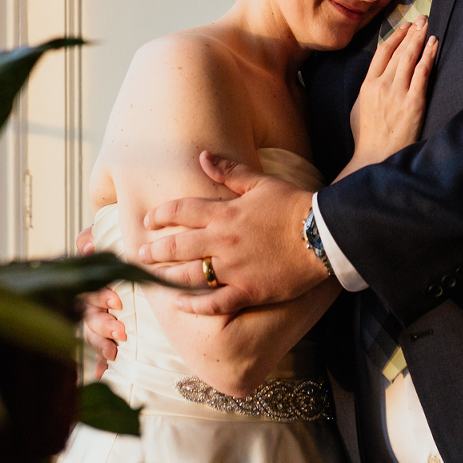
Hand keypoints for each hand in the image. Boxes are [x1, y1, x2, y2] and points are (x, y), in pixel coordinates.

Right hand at [75, 223, 122, 377]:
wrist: (103, 256)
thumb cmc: (97, 249)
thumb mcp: (94, 239)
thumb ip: (88, 241)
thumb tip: (87, 246)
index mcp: (84, 281)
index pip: (90, 290)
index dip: (102, 296)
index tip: (117, 302)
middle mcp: (83, 303)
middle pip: (90, 315)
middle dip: (105, 324)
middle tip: (121, 332)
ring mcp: (89, 320)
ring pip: (91, 334)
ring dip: (102, 344)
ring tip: (114, 352)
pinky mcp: (98, 333)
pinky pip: (94, 350)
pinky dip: (97, 362)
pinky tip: (100, 373)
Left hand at [136, 151, 323, 314]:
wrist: (323, 234)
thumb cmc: (294, 205)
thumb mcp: (260, 183)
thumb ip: (229, 173)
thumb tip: (203, 156)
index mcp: (225, 213)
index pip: (182, 211)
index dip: (161, 214)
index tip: (147, 220)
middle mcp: (223, 241)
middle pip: (178, 245)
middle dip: (154, 250)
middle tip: (138, 255)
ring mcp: (234, 268)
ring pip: (190, 275)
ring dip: (166, 277)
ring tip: (150, 279)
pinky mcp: (248, 290)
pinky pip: (215, 303)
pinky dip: (195, 306)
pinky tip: (180, 306)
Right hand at [342, 17, 437, 178]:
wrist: (375, 158)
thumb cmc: (366, 137)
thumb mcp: (358, 108)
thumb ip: (367, 89)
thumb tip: (376, 75)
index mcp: (367, 85)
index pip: (382, 52)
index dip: (395, 36)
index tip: (404, 26)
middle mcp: (382, 85)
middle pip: (398, 51)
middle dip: (411, 32)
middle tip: (421, 18)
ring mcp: (398, 93)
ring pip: (410, 58)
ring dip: (420, 38)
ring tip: (427, 25)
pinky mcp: (413, 102)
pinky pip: (422, 73)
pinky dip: (428, 56)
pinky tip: (434, 44)